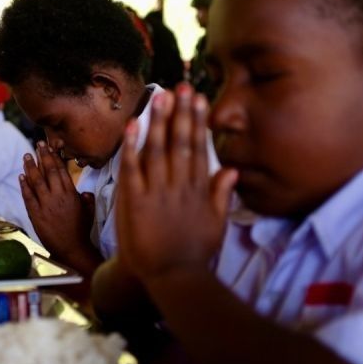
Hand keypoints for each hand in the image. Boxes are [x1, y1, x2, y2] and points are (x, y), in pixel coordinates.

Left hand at [20, 141, 95, 260]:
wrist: (72, 249)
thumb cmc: (82, 231)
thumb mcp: (89, 211)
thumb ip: (87, 198)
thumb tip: (85, 191)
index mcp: (71, 193)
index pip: (61, 170)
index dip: (55, 157)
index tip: (51, 147)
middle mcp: (58, 196)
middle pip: (48, 171)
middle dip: (43, 156)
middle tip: (38, 144)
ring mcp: (46, 205)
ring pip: (36, 181)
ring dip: (30, 167)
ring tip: (26, 156)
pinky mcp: (36, 215)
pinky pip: (28, 197)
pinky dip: (24, 186)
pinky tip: (21, 176)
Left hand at [116, 85, 237, 281]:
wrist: (170, 277)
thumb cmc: (193, 253)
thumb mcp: (215, 224)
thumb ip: (222, 195)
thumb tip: (230, 169)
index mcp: (197, 190)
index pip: (198, 148)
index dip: (197, 121)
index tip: (198, 99)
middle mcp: (179, 187)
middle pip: (180, 142)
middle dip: (181, 112)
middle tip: (181, 86)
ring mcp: (157, 193)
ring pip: (158, 150)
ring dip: (159, 121)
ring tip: (160, 95)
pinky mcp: (135, 202)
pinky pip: (132, 169)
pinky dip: (132, 147)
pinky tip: (132, 125)